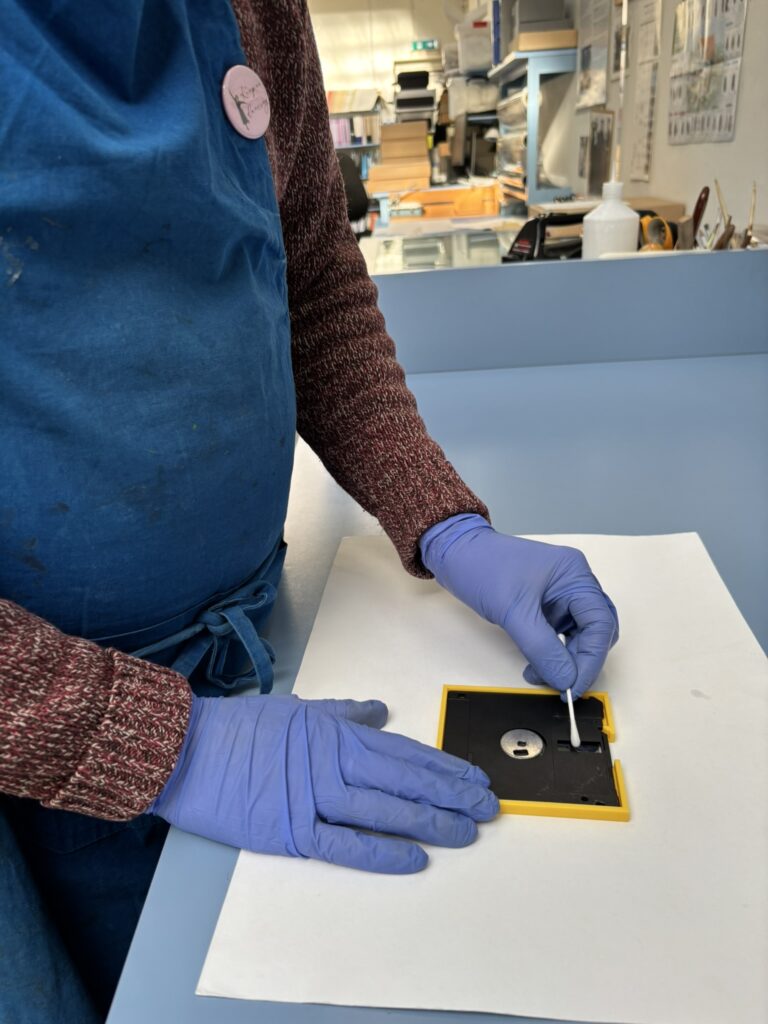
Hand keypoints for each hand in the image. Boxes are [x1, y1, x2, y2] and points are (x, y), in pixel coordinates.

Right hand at [150, 694, 497, 873]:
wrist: (186, 750)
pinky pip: (344, 843)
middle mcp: (332, 763)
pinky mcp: (292, 830)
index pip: (403, 751)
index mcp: (335, 733)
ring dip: (428, 820)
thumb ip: (343, 712)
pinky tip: (413, 857)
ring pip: (384, 809)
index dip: (442, 766)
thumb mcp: (297, 708)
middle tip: (487, 807)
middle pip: (404, 779)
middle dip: (450, 793)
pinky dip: (380, 850)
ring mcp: (314, 797)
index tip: (473, 777)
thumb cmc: (240, 728)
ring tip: (465, 831)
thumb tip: (380, 710)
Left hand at [420, 515, 618, 698]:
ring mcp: (559, 594)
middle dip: (580, 661)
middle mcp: (573, 582)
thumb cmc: (482, 566)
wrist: (454, 554)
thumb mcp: (513, 611)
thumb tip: (565, 678)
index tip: (574, 686)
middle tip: (562, 686)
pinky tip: (536, 665)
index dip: (591, 659)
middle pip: (595, 630)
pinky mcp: (545, 605)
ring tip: (540, 675)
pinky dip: (551, 653)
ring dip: (564, 660)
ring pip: (578, 636)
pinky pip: (559, 635)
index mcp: (574, 573)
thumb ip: (542, 648)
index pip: (600, 622)